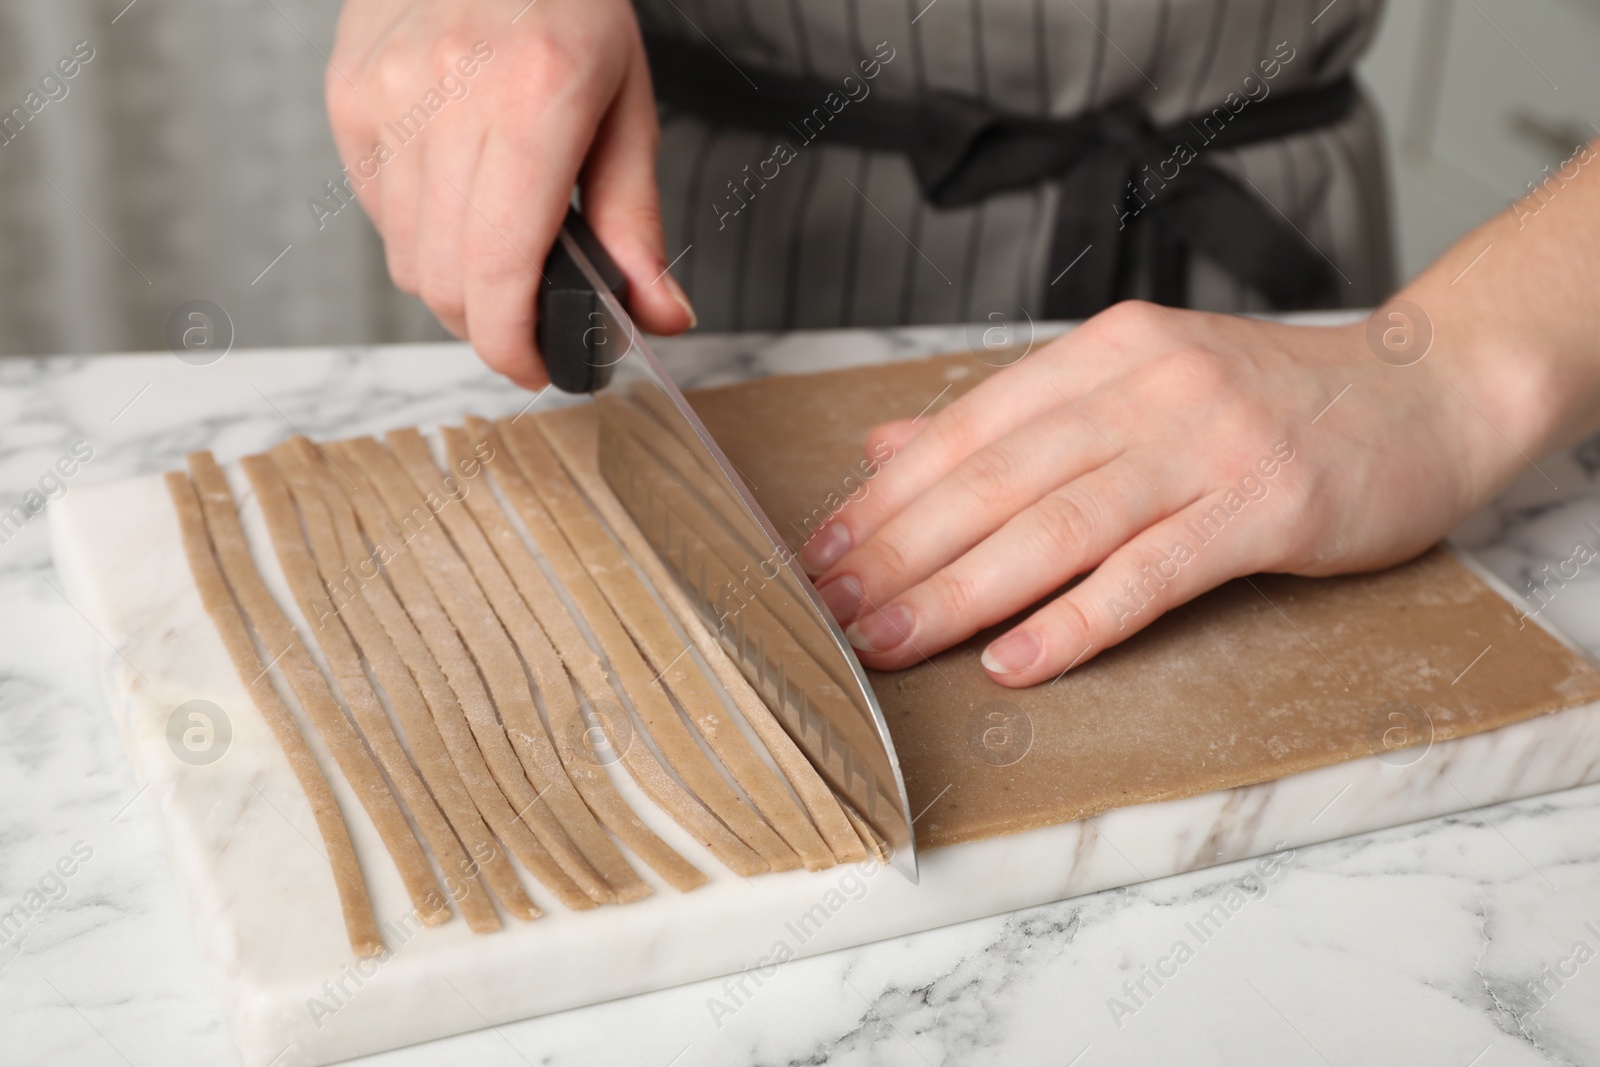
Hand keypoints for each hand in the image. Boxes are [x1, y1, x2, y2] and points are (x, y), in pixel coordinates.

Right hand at [327, 0, 694, 386]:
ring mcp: (383, 96)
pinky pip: (379, 211)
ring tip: (501, 252)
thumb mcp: (628, 104)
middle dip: (490, 327)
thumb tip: (660, 316)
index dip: (514, 345)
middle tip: (532, 322)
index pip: (499, 271)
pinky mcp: (346, 94)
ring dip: (456, 284)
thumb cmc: (570, 1)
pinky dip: (420, 231)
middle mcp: (445, 98)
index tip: (540, 366)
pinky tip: (458, 195)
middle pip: (444, 282)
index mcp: (533, 103)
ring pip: (405, 258)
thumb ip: (635, 221)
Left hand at [800, 300, 1522, 686]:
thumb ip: (1014, 418)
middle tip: (828, 609)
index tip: (819, 552)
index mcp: (1103, 355)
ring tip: (890, 640)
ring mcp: (1208, 445)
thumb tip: (887, 447)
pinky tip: (1014, 660)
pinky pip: (1153, 571)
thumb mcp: (1135, 384)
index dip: (886, 495)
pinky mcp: (1266, 508)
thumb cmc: (1266, 403)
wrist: (1422, 391)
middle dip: (900, 551)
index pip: (968, 429)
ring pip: (1058, 525)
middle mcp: (1146, 388)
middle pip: (997, 479)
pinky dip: (1078, 619)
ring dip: (961, 590)